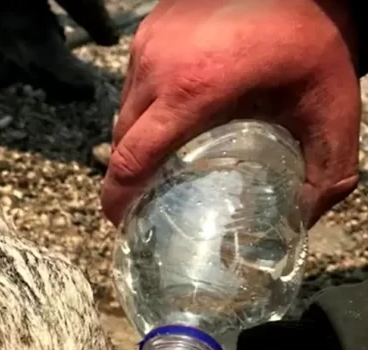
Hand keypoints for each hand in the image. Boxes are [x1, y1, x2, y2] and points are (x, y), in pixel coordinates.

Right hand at [101, 0, 360, 226]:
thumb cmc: (314, 36)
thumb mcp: (330, 106)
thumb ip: (327, 171)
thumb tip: (301, 218)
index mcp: (191, 89)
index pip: (132, 158)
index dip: (118, 197)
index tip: (120, 219)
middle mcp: (158, 65)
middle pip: (121, 139)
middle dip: (127, 174)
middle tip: (144, 197)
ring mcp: (148, 44)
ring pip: (124, 111)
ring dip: (137, 138)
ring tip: (163, 156)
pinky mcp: (148, 30)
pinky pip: (133, 83)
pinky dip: (146, 106)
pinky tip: (173, 113)